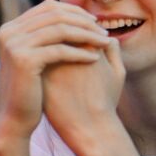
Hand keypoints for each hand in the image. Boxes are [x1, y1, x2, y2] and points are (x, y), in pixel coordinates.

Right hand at [0, 0, 113, 139]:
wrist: (14, 118)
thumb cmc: (32, 89)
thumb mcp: (37, 55)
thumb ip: (48, 35)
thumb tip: (78, 15)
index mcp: (12, 27)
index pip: (49, 7)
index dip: (76, 11)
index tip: (96, 21)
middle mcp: (10, 32)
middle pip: (56, 15)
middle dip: (84, 22)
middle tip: (104, 31)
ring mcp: (15, 44)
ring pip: (61, 30)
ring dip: (87, 35)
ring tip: (105, 43)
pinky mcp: (24, 60)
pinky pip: (60, 50)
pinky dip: (80, 53)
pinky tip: (96, 58)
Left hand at [42, 36, 126, 152]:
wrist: (88, 128)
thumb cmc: (106, 102)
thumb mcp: (118, 74)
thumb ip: (114, 51)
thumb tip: (106, 35)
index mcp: (90, 48)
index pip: (81, 27)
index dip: (82, 32)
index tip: (82, 43)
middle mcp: (69, 53)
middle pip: (62, 32)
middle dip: (63, 35)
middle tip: (67, 49)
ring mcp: (52, 64)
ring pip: (47, 44)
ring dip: (50, 44)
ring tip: (59, 59)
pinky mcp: (40, 75)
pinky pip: (38, 57)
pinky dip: (42, 57)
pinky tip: (46, 67)